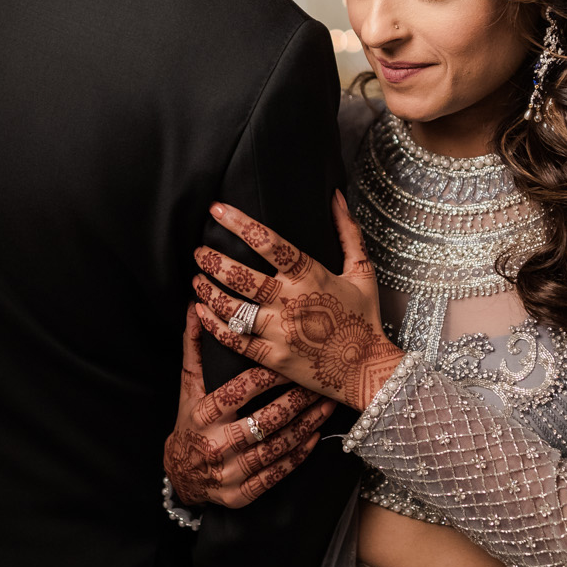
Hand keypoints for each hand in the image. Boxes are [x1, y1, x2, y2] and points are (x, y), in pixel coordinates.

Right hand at [164, 305, 333, 507]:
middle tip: (319, 383)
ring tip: (325, 405)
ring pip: (275, 447)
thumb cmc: (190, 422)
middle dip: (295, 401)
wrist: (181, 476)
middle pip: (263, 421)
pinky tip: (315, 436)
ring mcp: (228, 473)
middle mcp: (214, 445)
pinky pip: (276, 474)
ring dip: (305, 426)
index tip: (290, 362)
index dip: (266, 377)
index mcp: (201, 415)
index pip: (238, 392)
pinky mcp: (241, 494)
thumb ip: (195, 347)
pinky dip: (298, 455)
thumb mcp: (188, 386)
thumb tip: (196, 307)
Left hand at [192, 191, 404, 411]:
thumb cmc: (364, 318)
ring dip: (208, 290)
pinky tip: (201, 310)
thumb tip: (335, 196)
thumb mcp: (362, 271)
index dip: (239, 223)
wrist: (367, 369)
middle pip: (240, 276)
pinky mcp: (273, 358)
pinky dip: (212, 324)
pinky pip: (234, 340)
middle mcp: (291, 302)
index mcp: (311, 276)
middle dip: (213, 260)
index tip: (217, 209)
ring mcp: (279, 332)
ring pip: (231, 308)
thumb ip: (348, 231)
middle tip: (200, 251)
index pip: (269, 243)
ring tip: (198, 278)